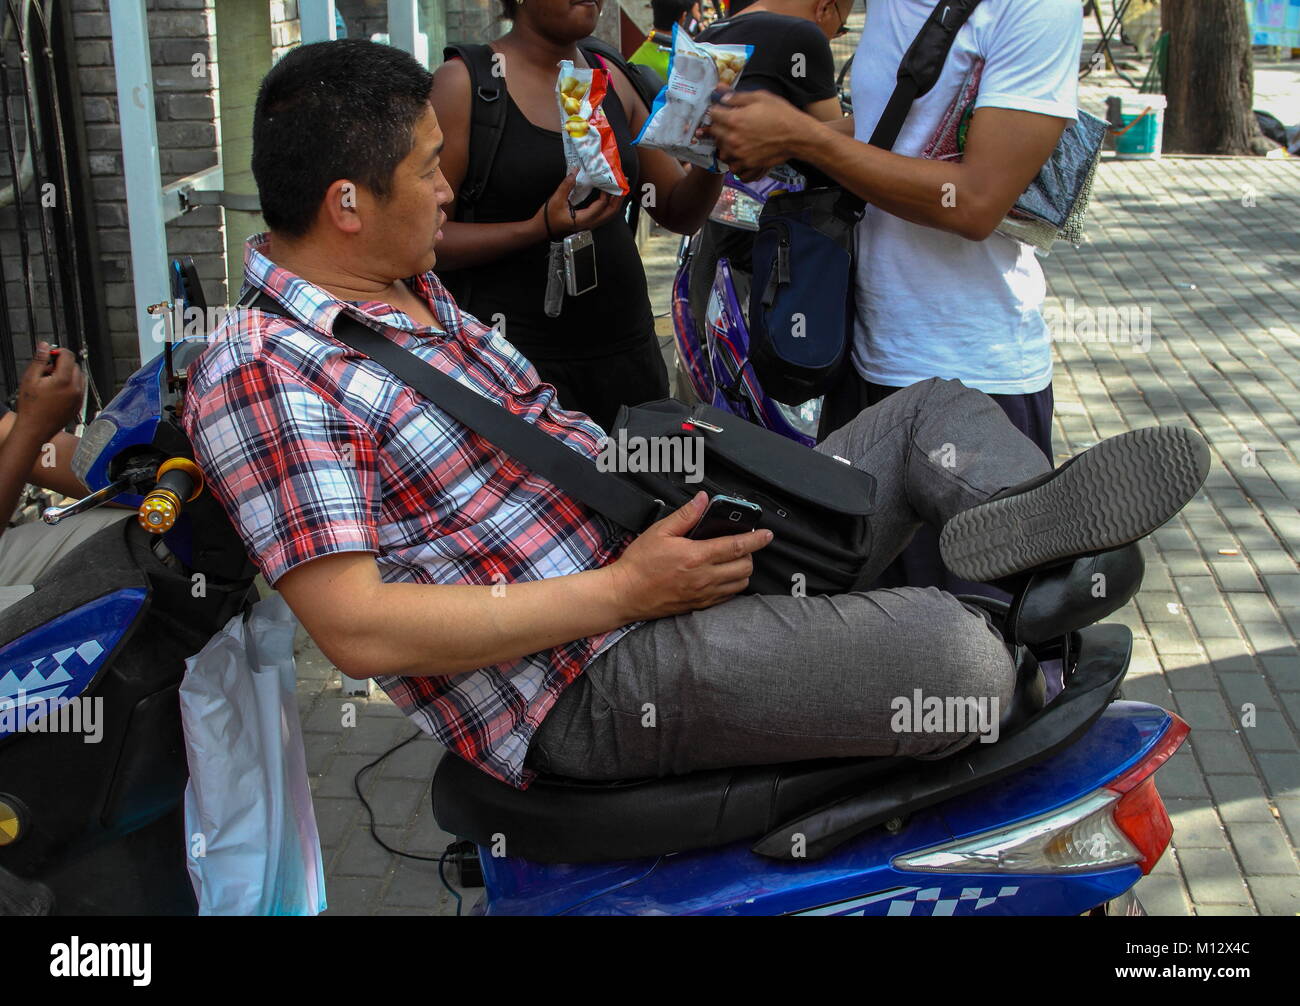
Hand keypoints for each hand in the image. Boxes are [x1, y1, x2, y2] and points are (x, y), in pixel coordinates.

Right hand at [14, 342, 82, 444]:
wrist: (35, 429)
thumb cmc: (31, 407)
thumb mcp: (30, 379)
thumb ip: (40, 360)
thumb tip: (45, 346)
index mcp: (65, 380)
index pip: (69, 356)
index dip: (58, 352)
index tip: (50, 354)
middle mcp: (76, 388)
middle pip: (74, 365)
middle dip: (61, 364)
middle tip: (46, 371)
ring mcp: (79, 397)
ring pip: (79, 376)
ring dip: (67, 374)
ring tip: (50, 382)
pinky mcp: (78, 405)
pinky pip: (79, 388)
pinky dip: (71, 385)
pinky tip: (56, 391)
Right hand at [536, 169, 623, 239]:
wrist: (543, 228)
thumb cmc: (549, 217)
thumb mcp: (556, 199)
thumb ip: (567, 185)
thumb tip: (575, 172)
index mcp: (583, 220)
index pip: (600, 207)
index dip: (606, 194)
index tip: (607, 182)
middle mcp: (589, 224)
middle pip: (610, 213)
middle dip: (618, 198)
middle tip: (622, 185)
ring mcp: (590, 224)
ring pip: (609, 215)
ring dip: (616, 202)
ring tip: (620, 189)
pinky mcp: (589, 221)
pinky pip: (604, 214)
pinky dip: (610, 205)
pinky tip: (610, 196)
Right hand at [604, 491, 771, 620]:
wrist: (625, 594)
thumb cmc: (639, 563)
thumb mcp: (659, 532)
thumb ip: (685, 515)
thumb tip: (702, 500)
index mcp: (696, 556)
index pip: (736, 546)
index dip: (756, 540)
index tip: (767, 534)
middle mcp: (704, 578)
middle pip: (745, 567)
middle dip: (749, 554)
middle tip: (741, 545)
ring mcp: (703, 594)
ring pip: (740, 584)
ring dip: (742, 571)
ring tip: (732, 560)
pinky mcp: (699, 605)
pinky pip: (727, 597)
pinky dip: (731, 585)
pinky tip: (722, 576)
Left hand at [707, 89, 812, 179]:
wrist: (797, 136)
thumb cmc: (781, 114)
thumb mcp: (760, 97)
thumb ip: (737, 96)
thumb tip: (721, 94)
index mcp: (734, 119)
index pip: (712, 114)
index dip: (716, 109)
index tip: (720, 109)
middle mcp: (733, 138)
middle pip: (714, 132)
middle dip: (718, 125)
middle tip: (727, 122)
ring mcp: (739, 153)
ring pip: (720, 150)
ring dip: (723, 143)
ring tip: (733, 138)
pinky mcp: (747, 164)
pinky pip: (732, 165)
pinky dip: (733, 160)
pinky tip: (740, 153)